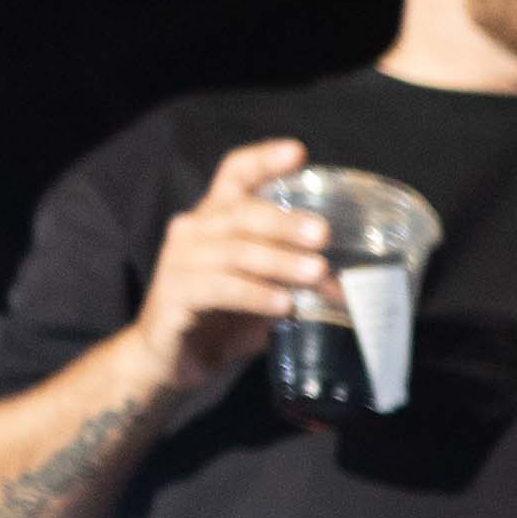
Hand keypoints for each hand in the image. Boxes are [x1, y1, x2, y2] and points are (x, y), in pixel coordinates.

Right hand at [128, 135, 331, 396]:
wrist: (170, 364)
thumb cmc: (220, 323)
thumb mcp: (264, 296)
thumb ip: (295, 282)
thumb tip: (346, 285)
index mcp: (215, 220)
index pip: (235, 175)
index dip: (264, 160)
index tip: (298, 153)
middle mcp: (194, 231)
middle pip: (242, 213)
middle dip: (286, 221)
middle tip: (323, 234)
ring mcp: (180, 261)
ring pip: (235, 251)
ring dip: (280, 261)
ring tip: (316, 272)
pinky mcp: (174, 294)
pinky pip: (220, 287)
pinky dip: (255, 294)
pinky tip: (283, 303)